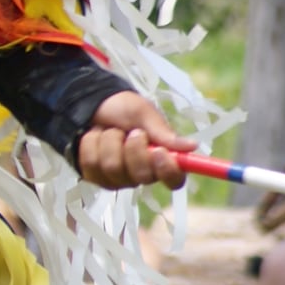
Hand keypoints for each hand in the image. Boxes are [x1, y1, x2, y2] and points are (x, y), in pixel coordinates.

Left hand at [76, 91, 193, 189]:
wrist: (91, 104)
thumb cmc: (123, 109)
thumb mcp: (144, 113)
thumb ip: (164, 133)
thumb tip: (193, 146)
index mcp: (162, 160)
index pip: (174, 180)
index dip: (168, 170)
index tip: (159, 151)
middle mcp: (142, 174)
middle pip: (142, 177)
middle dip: (133, 148)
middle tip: (131, 131)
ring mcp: (117, 178)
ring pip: (113, 169)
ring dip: (110, 141)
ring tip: (111, 130)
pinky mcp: (95, 177)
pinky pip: (91, 165)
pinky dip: (92, 144)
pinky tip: (95, 136)